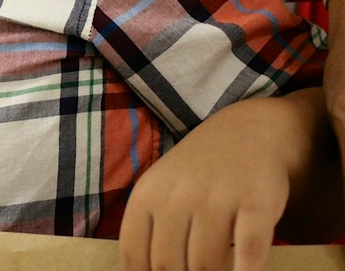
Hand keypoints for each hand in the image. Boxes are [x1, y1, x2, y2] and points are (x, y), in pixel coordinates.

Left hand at [118, 87, 340, 270]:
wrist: (248, 132)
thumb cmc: (197, 174)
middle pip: (168, 265)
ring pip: (205, 264)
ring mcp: (217, 198)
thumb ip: (149, 231)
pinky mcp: (256, 204)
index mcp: (146, 195)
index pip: (134, 254)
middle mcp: (177, 196)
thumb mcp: (161, 192)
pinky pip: (248, 251)